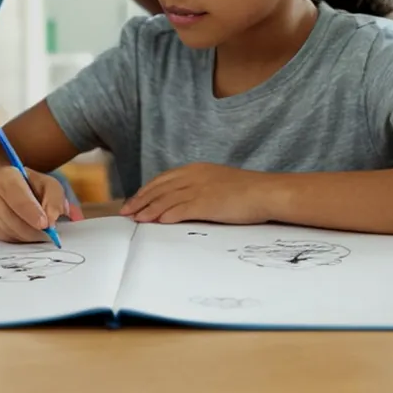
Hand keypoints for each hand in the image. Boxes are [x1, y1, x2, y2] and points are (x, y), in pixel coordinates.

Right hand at [0, 166, 82, 242]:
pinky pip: (5, 239)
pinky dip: (20, 240)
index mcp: (7, 178)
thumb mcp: (48, 184)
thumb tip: (53, 219)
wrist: (7, 187)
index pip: (18, 199)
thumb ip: (55, 199)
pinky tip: (28, 232)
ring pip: (9, 232)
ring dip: (29, 236)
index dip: (33, 214)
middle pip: (13, 219)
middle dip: (34, 230)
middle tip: (49, 233)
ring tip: (40, 232)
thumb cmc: (30, 185)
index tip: (46, 224)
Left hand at [120, 163, 273, 223]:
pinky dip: (166, 216)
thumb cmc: (247, 191)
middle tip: (126, 212)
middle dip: (140, 200)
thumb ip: (200, 188)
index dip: (146, 190)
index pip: (163, 179)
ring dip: (148, 210)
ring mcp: (199, 189)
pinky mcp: (206, 203)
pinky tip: (157, 223)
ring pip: (166, 200)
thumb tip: (185, 201)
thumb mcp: (218, 183)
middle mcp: (194, 177)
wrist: (266, 192)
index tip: (134, 200)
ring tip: (136, 219)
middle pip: (159, 188)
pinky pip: (180, 210)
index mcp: (197, 169)